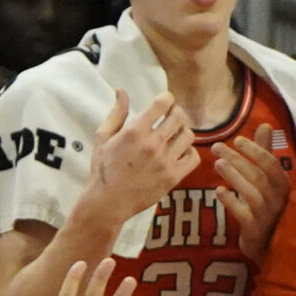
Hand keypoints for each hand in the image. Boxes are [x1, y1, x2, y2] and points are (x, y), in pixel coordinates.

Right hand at [86, 89, 197, 222]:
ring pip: (189, 135)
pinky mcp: (173, 177)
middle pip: (179, 116)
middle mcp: (153, 144)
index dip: (166, 99)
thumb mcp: (102, 139)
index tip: (162, 105)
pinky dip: (188, 153)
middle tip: (169, 119)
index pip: (164, 102)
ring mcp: (165, 161)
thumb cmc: (102, 170)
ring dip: (182, 132)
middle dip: (175, 114)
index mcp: (135, 132)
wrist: (106, 204)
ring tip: (173, 137)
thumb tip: (122, 91)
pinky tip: (178, 153)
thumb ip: (115, 114)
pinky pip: (193, 157)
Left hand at [214, 134, 292, 263]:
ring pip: (251, 192)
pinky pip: (243, 213)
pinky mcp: (255, 228)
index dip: (255, 150)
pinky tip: (218, 191)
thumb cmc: (268, 205)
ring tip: (216, 164)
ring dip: (233, 176)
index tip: (237, 140)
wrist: (269, 243)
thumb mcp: (269, 179)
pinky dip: (231, 201)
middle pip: (257, 175)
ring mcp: (267, 213)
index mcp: (283, 183)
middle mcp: (279, 197)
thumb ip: (266, 153)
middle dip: (237, 159)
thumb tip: (265, 125)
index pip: (271, 163)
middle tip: (216, 148)